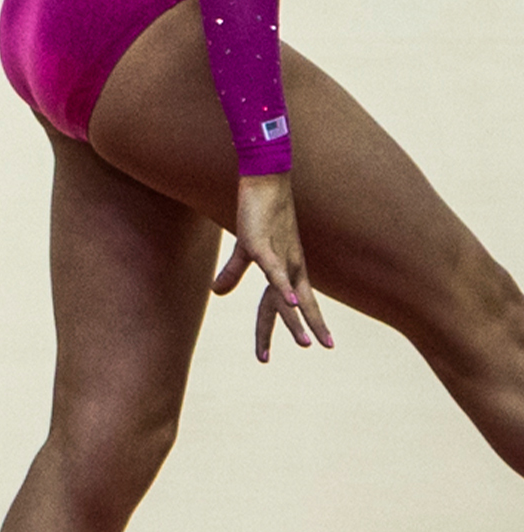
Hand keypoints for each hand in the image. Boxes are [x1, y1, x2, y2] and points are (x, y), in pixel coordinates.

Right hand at [211, 173, 333, 361]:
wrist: (265, 182)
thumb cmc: (258, 213)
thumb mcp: (245, 248)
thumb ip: (232, 272)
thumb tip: (217, 293)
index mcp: (286, 271)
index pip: (287, 305)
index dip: (297, 325)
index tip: (314, 346)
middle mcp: (290, 268)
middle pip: (293, 306)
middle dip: (301, 330)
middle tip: (311, 348)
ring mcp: (280, 258)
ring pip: (288, 295)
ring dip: (297, 319)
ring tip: (306, 343)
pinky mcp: (266, 246)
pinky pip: (276, 272)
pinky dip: (283, 288)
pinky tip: (291, 303)